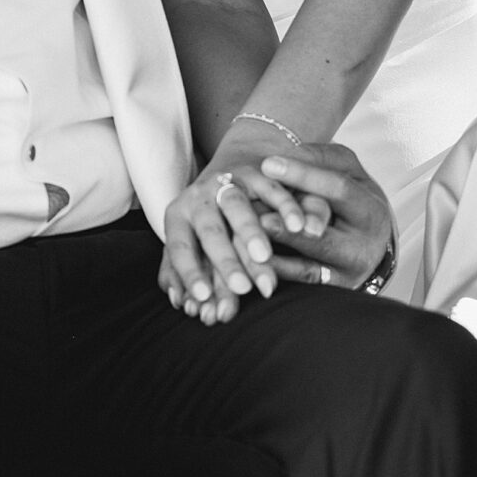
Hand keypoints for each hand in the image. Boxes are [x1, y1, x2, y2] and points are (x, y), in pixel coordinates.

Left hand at [160, 131, 328, 323]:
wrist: (231, 169)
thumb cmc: (210, 221)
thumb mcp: (192, 243)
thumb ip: (184, 276)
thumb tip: (187, 307)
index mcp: (178, 216)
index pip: (179, 248)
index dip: (189, 273)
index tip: (203, 298)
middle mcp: (198, 197)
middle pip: (209, 229)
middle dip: (225, 259)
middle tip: (241, 288)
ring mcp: (227, 181)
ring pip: (236, 206)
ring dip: (250, 232)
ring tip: (264, 257)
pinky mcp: (256, 172)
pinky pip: (272, 188)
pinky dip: (285, 207)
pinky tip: (298, 227)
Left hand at [255, 143, 394, 287]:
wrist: (367, 238)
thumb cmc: (348, 194)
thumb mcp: (344, 169)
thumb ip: (320, 158)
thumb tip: (291, 154)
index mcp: (370, 210)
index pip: (337, 190)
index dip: (302, 176)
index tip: (267, 164)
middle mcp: (363, 248)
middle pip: (323, 237)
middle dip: (287, 228)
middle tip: (253, 214)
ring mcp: (347, 274)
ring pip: (308, 267)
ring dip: (274, 255)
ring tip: (245, 240)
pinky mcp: (330, 291)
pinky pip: (298, 284)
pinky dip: (275, 273)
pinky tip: (250, 262)